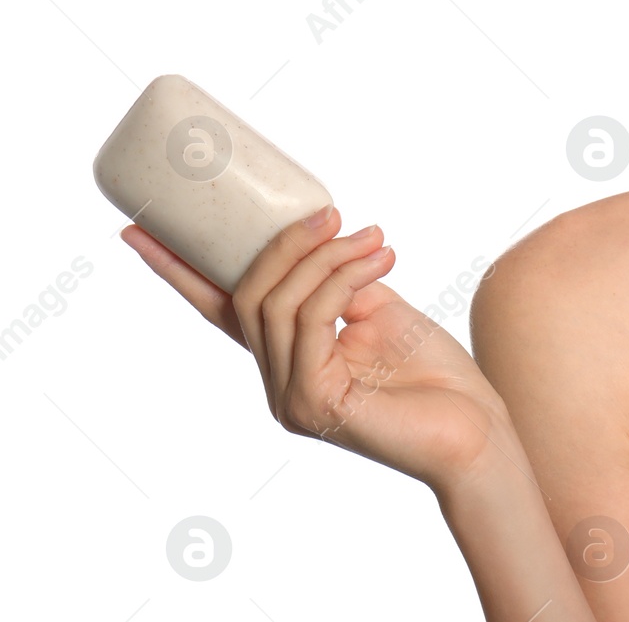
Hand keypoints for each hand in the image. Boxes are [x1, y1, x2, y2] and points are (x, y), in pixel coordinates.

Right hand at [120, 206, 523, 495]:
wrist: (476, 430)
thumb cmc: (433, 375)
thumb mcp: (379, 311)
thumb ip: (342, 283)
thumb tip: (326, 239)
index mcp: (284, 359)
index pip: (215, 309)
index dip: (175, 271)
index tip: (137, 230)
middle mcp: (277, 382)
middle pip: (249, 296)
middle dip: (288, 245)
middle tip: (336, 214)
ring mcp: (290, 398)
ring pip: (278, 305)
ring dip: (326, 258)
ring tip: (373, 237)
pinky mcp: (314, 404)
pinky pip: (312, 323)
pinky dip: (342, 282)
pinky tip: (379, 261)